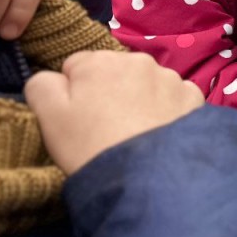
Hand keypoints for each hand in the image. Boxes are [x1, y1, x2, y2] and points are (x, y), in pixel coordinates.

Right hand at [24, 50, 203, 173]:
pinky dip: (168, 109)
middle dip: (110, 92)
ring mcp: (170, 77)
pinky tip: (161, 131)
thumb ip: (42, 85)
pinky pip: (176, 96)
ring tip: (136, 132)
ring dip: (141, 98)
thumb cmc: (90, 145)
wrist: (145, 177)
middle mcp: (139, 60)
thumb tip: (55, 76)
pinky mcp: (194, 97)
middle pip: (116, 71)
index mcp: (99, 61)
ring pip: (148, 83)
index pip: (77, 66)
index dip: (75, 92)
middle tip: (107, 127)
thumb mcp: (48, 117)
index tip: (79, 117)